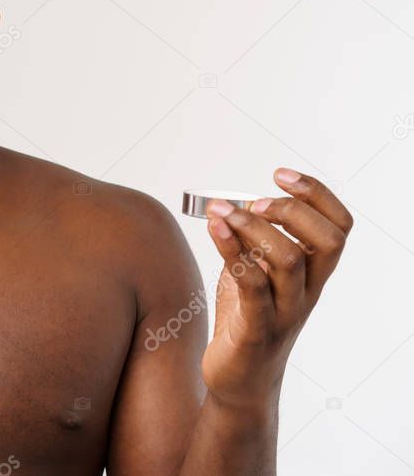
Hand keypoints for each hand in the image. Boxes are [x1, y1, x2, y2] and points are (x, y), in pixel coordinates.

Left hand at [201, 168, 353, 410]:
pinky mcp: (256, 330)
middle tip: (255, 201)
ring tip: (222, 212)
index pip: (339, 227)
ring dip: (252, 227)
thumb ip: (252, 242)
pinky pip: (252, 287)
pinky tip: (215, 230)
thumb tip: (236, 202)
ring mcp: (284, 311)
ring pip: (289, 261)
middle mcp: (306, 291)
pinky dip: (232, 252)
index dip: (317, 194)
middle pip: (328, 241)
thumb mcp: (253, 273)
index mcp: (312, 274)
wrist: (239, 379)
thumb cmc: (247, 320)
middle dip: (293, 210)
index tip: (280, 175)